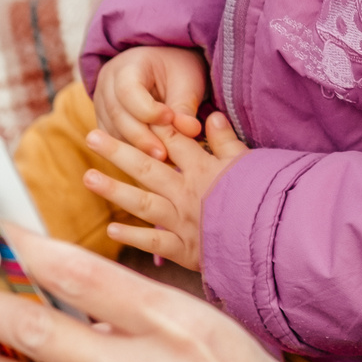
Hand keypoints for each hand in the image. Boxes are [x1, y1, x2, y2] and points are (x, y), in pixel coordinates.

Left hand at [81, 113, 246, 269]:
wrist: (272, 240)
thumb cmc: (262, 198)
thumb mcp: (247, 164)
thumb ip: (226, 140)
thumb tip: (211, 115)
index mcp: (203, 170)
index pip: (172, 142)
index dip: (150, 127)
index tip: (128, 113)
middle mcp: (187, 192)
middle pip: (147, 168)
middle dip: (118, 152)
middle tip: (91, 137)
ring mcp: (182, 221)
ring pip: (143, 203)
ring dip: (114, 190)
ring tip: (89, 178)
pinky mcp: (184, 248)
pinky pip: (154, 241)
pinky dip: (133, 236)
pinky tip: (112, 228)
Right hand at [92, 45, 208, 161]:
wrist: (162, 69)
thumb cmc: (176, 71)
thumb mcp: (186, 81)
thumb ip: (185, 106)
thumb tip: (190, 130)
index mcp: (128, 65)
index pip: (128, 90)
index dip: (148, 110)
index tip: (170, 119)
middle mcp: (107, 84)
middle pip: (118, 115)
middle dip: (142, 137)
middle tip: (165, 154)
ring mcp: (101, 104)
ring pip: (113, 132)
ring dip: (137, 149)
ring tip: (163, 159)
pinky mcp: (104, 122)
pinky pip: (113, 141)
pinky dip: (132, 152)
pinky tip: (153, 160)